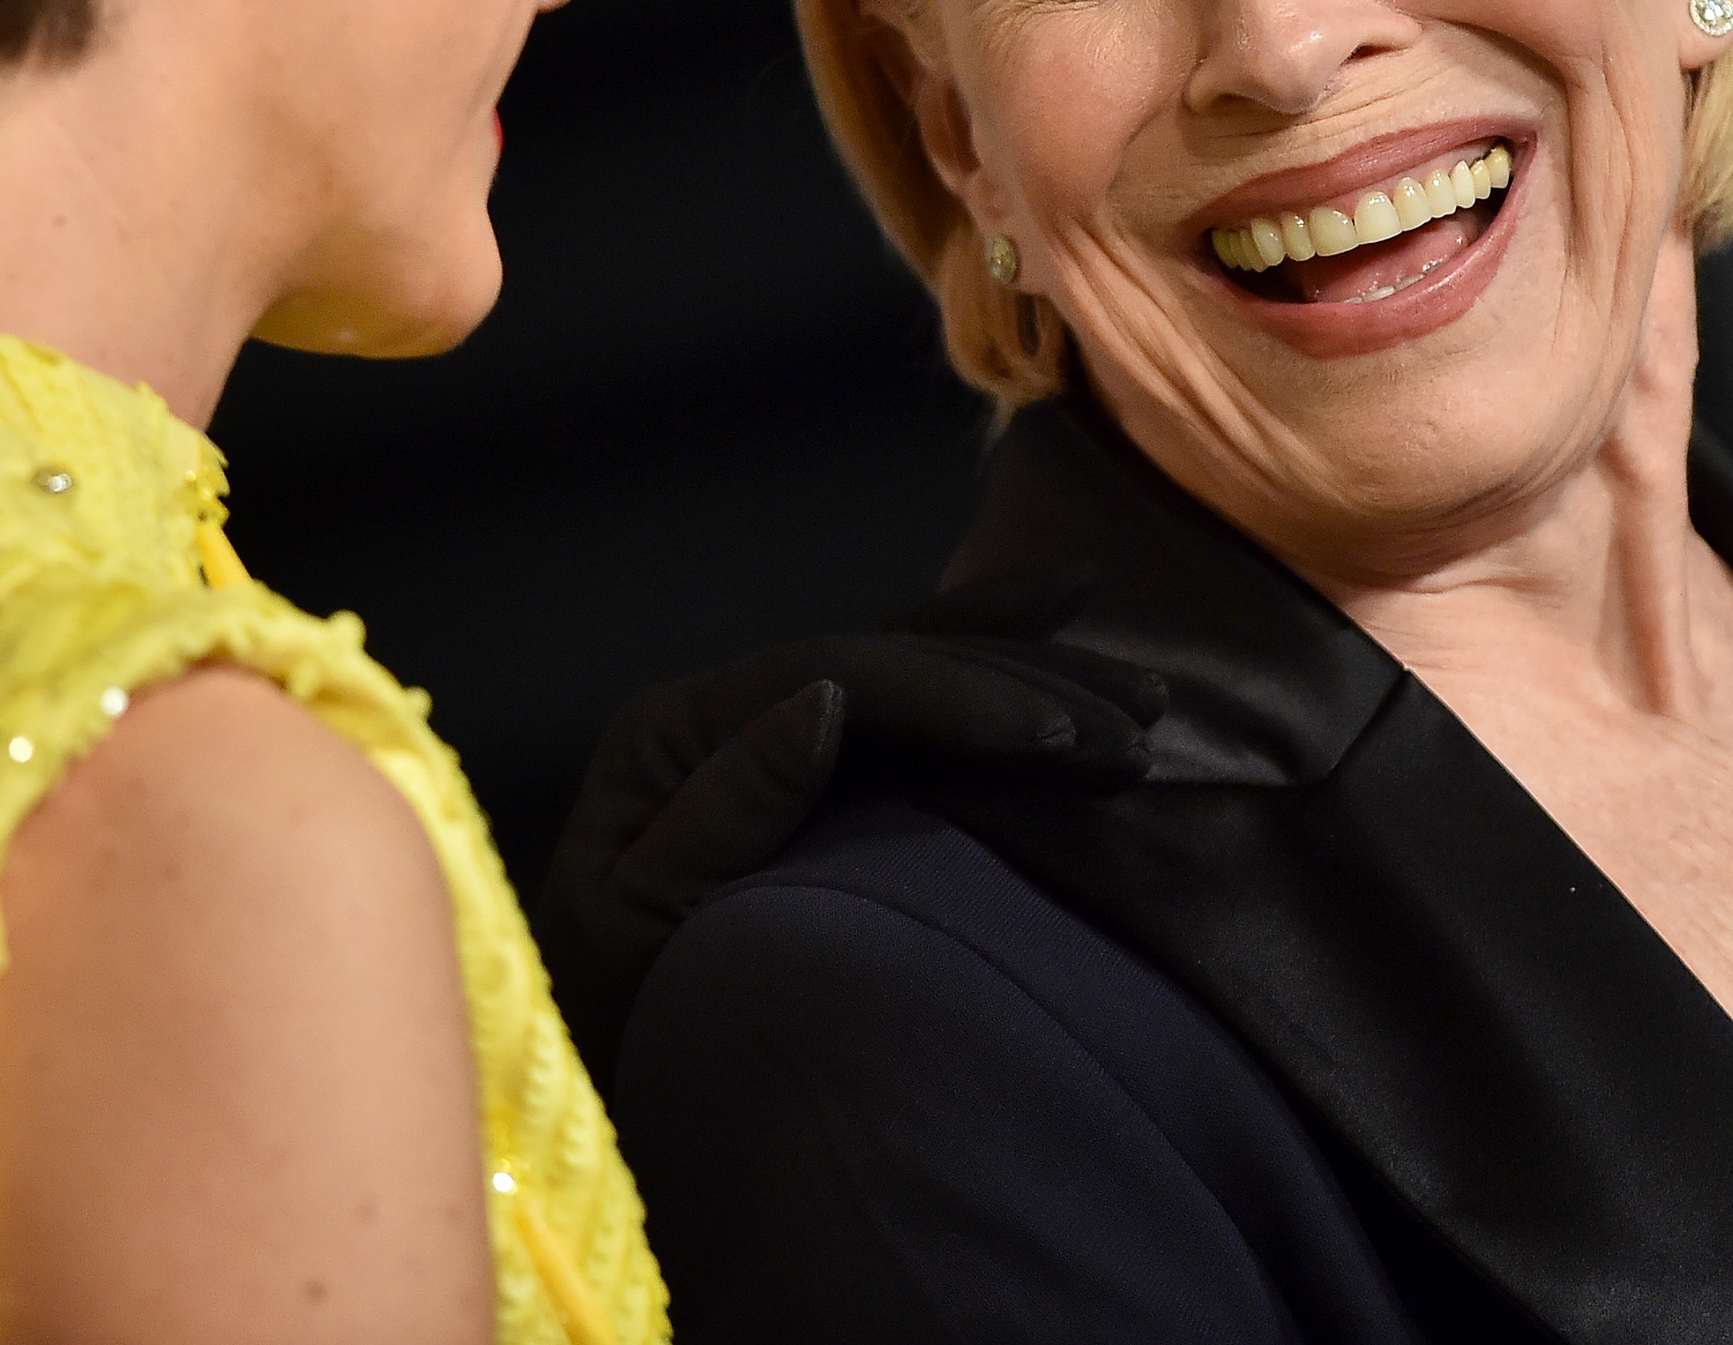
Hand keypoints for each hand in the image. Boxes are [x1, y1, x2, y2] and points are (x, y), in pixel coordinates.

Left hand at [539, 603, 1161, 1065]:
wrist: (584, 1081)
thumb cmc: (606, 1020)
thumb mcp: (642, 929)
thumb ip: (725, 814)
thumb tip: (828, 700)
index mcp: (674, 731)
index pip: (843, 679)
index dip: (968, 697)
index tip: (1078, 742)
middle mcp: (716, 713)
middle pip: (891, 665)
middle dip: (1024, 683)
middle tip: (1148, 716)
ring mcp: (754, 739)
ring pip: (912, 677)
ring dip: (1029, 673)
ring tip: (1146, 691)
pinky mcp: (791, 777)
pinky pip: (907, 718)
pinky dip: (986, 685)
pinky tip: (1054, 651)